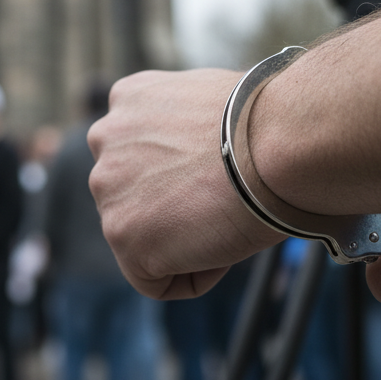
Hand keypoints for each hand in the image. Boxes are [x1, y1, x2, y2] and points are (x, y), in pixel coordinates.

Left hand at [87, 69, 282, 299]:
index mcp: (127, 99)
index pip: (141, 154)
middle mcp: (105, 138)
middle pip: (135, 197)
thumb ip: (182, 127)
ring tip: (226, 217)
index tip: (222, 173)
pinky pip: (155, 280)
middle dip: (176, 207)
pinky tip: (223, 244)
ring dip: (185, 240)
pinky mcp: (122, 235)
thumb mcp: (208, 102)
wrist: (275, 143)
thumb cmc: (266, 123)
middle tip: (225, 200)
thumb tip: (197, 156)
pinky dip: (194, 274)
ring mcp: (108, 189)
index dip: (187, 174)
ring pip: (144, 240)